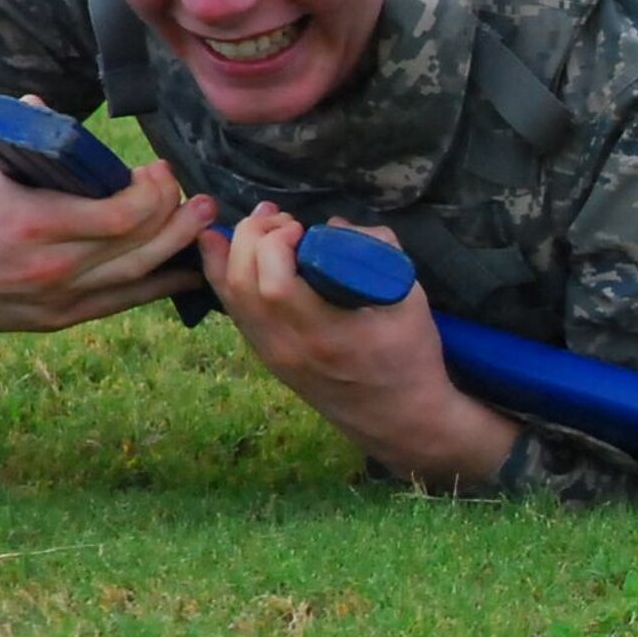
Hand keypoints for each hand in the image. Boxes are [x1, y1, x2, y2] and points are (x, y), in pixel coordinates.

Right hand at [0, 131, 214, 331]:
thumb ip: (15, 124)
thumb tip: (45, 99)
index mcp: (35, 224)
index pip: (124, 215)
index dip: (155, 193)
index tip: (157, 170)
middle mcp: (52, 268)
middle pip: (142, 245)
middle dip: (178, 215)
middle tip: (195, 194)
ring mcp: (58, 299)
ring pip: (139, 276)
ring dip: (179, 247)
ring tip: (203, 220)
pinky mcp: (59, 318)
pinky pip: (122, 303)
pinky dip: (160, 286)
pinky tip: (187, 271)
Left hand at [198, 205, 519, 488]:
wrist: (400, 418)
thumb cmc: (411, 358)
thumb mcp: (411, 300)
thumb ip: (379, 252)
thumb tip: (336, 223)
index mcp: (325, 334)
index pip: (274, 284)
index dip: (276, 243)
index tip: (303, 226)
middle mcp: (288, 347)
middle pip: (241, 285)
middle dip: (252, 237)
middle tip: (280, 218)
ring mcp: (273, 356)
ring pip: (229, 298)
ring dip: (234, 251)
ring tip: (258, 223)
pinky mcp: (269, 357)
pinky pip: (235, 311)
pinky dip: (226, 275)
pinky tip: (228, 250)